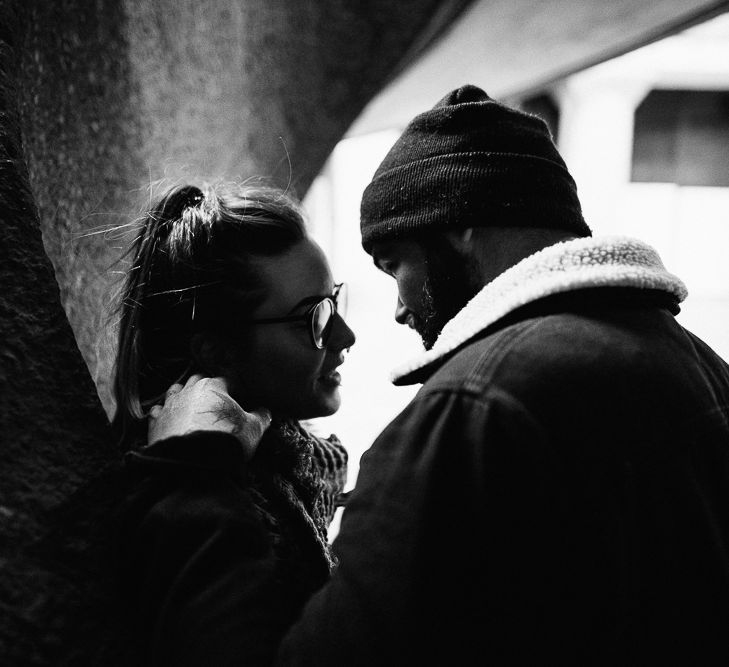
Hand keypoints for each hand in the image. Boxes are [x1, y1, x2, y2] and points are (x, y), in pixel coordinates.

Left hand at [148, 374, 271, 459]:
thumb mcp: (253, 429)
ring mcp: (170, 405)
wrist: (193, 465)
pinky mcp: (155, 422)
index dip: (234, 389)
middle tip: (215, 401)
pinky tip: (170, 420)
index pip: (227, 379)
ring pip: (175, 390)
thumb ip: (261, 417)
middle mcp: (189, 390)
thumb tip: (265, 412)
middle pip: (198, 379)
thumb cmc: (226, 441)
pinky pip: (157, 411)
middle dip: (206, 387)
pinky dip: (163, 413)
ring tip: (192, 406)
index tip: (239, 397)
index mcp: (214, 386)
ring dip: (183, 395)